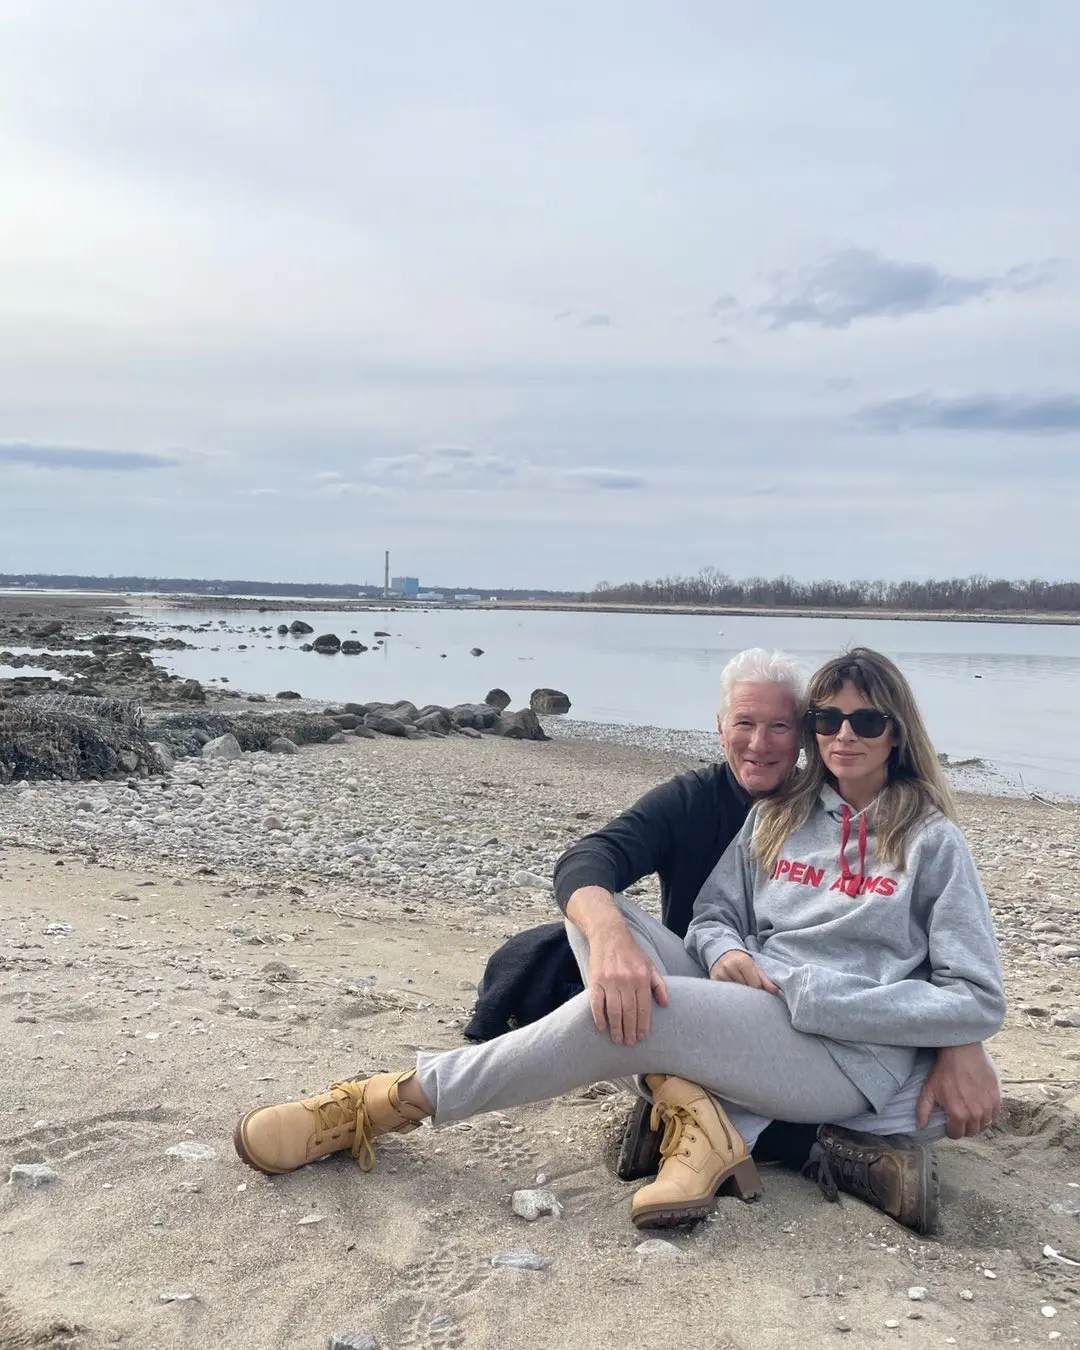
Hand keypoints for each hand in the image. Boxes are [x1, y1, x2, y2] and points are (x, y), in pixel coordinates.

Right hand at [586, 923, 668, 1045]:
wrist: (609, 935)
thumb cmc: (631, 952)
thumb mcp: (650, 965)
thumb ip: (659, 984)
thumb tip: (665, 1004)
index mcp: (641, 978)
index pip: (644, 1007)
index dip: (643, 1024)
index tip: (642, 1037)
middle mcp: (626, 980)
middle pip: (629, 1012)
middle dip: (630, 1030)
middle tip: (630, 1043)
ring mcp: (610, 981)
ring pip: (614, 1010)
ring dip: (616, 1028)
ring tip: (618, 1039)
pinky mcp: (596, 980)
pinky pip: (597, 1003)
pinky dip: (599, 1017)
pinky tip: (603, 1027)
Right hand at [709, 950, 778, 993]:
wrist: (722, 954)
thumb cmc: (742, 961)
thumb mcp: (755, 966)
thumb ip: (765, 979)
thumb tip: (776, 991)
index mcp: (743, 961)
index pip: (755, 984)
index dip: (758, 988)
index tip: (757, 987)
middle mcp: (729, 967)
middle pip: (745, 989)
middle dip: (748, 992)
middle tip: (748, 989)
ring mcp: (720, 974)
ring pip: (735, 992)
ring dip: (739, 993)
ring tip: (739, 988)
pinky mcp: (713, 980)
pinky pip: (725, 993)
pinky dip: (730, 994)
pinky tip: (731, 990)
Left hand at [917, 1042, 999, 1137]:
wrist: (962, 1051)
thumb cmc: (944, 1070)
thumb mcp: (929, 1089)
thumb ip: (923, 1111)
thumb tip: (920, 1127)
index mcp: (958, 1114)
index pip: (956, 1134)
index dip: (951, 1129)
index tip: (949, 1123)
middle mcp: (975, 1114)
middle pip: (971, 1131)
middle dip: (964, 1126)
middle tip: (959, 1116)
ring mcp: (988, 1107)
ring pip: (984, 1124)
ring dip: (977, 1121)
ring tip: (969, 1110)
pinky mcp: (997, 1098)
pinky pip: (994, 1114)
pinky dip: (987, 1113)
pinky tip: (980, 1104)